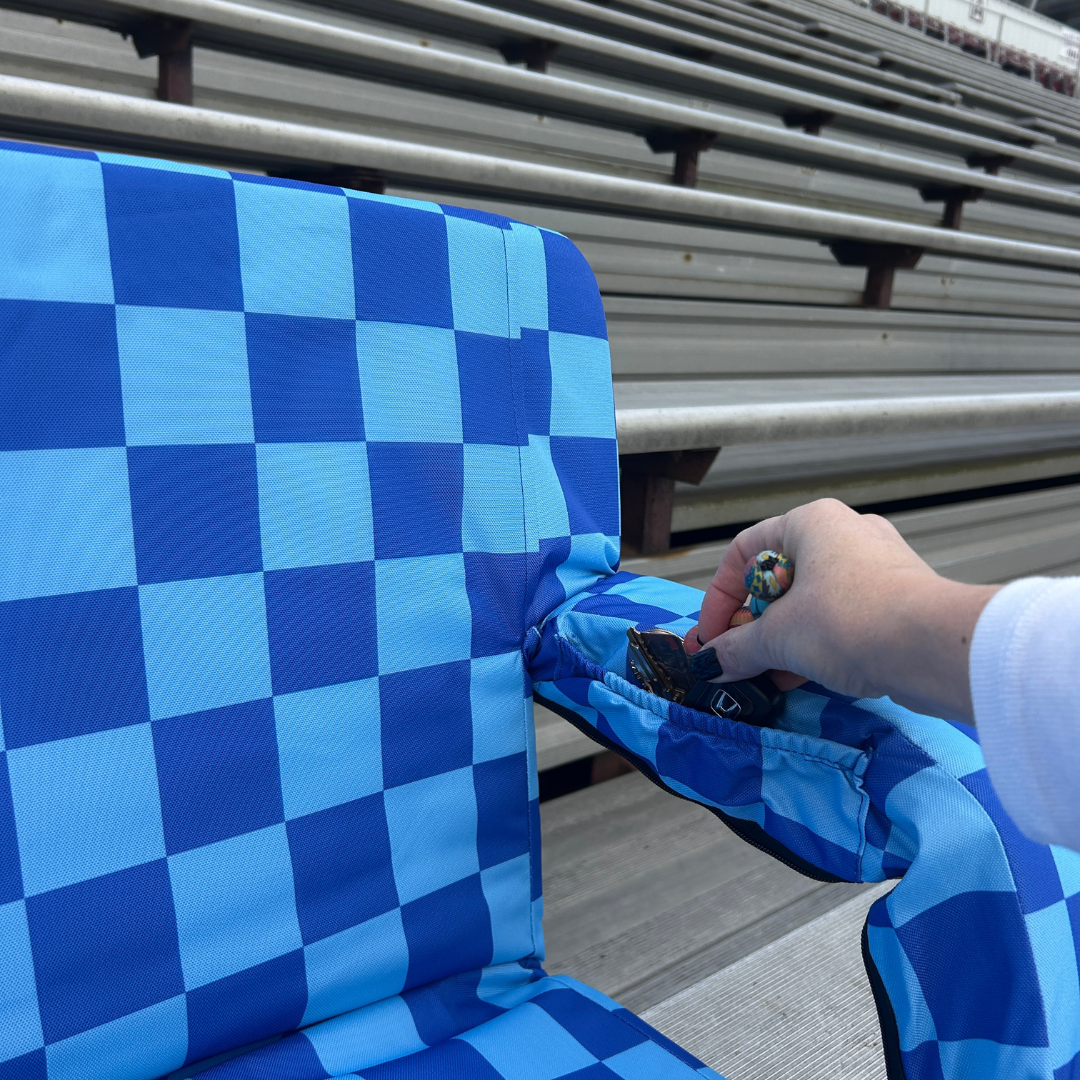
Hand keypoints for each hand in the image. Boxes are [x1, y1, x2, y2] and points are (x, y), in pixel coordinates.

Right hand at [685, 499, 999, 720]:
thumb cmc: (852, 620)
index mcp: (811, 522)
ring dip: (782, 639)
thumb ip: (737, 649)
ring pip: (811, 601)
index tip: (711, 636)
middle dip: (751, 623)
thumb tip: (710, 665)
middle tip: (734, 657)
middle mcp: (845, 533)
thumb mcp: (779, 638)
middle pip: (778, 578)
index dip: (719, 596)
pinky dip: (817, 643)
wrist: (936, 648)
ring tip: (765, 674)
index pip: (745, 552)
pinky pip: (843, 617)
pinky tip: (801, 677)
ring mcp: (877, 565)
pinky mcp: (899, 599)